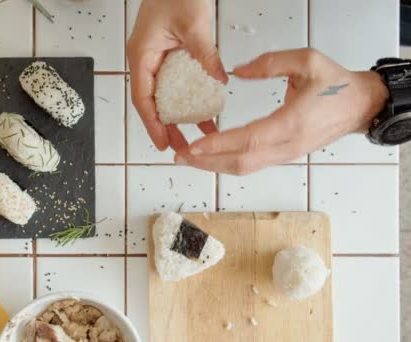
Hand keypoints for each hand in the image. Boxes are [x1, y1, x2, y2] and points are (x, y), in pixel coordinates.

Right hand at [127, 0, 227, 150]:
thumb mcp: (193, 24)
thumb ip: (205, 53)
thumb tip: (219, 80)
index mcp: (142, 55)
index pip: (143, 99)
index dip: (153, 124)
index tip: (164, 144)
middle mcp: (145, 60)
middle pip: (153, 103)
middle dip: (167, 127)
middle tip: (183, 148)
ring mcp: (156, 58)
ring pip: (164, 95)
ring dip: (179, 116)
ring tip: (197, 134)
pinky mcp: (168, 55)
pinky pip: (175, 83)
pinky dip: (188, 98)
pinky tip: (204, 109)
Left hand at [174, 48, 388, 174]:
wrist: (360, 106)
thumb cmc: (336, 84)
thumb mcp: (307, 61)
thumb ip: (270, 64)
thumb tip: (237, 71)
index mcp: (293, 123)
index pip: (249, 140)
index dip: (219, 145)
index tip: (194, 146)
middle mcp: (288, 145)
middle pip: (241, 162)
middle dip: (207, 162)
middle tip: (180, 157)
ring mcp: (286, 154)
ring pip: (245, 167)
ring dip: (214, 165)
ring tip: (189, 159)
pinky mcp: (285, 156)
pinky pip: (252, 164)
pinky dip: (228, 162)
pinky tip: (211, 156)